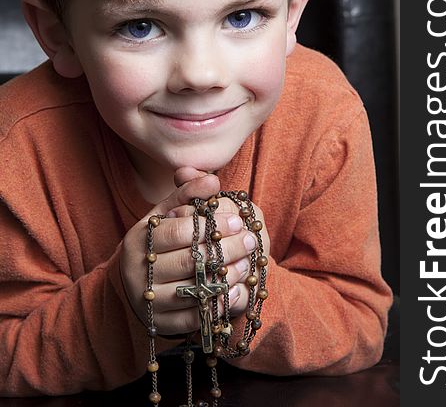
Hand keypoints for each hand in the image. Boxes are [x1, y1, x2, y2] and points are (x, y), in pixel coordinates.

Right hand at [119, 168, 263, 336]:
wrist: (135, 280)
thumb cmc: (159, 240)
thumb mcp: (167, 213)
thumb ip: (187, 194)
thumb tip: (213, 180)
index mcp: (139, 238)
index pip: (178, 231)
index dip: (211, 226)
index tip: (238, 221)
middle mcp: (138, 270)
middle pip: (188, 261)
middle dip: (225, 250)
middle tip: (251, 240)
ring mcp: (147, 300)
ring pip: (191, 290)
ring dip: (225, 278)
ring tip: (248, 263)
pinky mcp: (159, 324)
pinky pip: (192, 319)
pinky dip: (216, 306)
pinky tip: (235, 291)